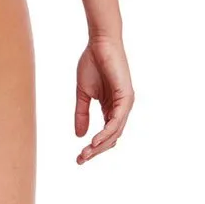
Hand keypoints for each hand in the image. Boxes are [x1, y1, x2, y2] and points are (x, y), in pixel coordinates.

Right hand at [74, 36, 134, 164]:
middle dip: (96, 151)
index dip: (92, 148)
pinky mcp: (126, 96)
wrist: (99, 43)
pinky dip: (106, 132)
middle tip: (80, 160)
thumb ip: (82, 114)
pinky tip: (95, 141)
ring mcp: (125, 103)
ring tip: (86, 154)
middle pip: (111, 138)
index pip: (104, 134)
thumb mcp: (83, 94)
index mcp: (111, 108)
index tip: (78, 158)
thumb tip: (79, 136)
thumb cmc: (92, 63)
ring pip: (115, 132)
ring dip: (100, 145)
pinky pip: (117, 120)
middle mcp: (120, 108)